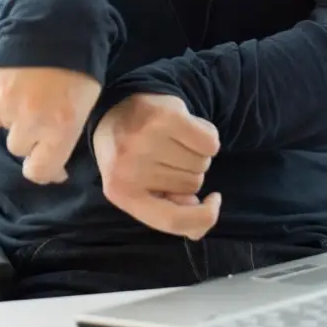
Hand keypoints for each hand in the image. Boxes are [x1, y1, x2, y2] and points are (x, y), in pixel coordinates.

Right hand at [0, 66, 100, 183]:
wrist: (54, 23)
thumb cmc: (79, 65)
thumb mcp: (86, 104)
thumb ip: (67, 136)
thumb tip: (57, 166)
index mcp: (60, 128)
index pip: (39, 171)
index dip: (45, 170)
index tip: (52, 165)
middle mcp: (29, 121)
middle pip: (20, 149)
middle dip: (31, 139)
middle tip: (43, 118)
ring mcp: (5, 104)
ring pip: (5, 128)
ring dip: (15, 120)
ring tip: (30, 96)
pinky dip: (1, 106)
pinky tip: (16, 87)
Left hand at [92, 93, 221, 239]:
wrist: (115, 106)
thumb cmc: (131, 153)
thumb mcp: (138, 188)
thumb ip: (166, 208)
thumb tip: (198, 208)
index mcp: (121, 193)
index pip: (172, 221)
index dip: (202, 218)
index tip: (211, 202)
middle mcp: (131, 168)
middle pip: (193, 186)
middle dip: (189, 174)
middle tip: (167, 155)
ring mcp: (148, 141)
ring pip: (201, 164)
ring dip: (197, 155)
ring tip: (173, 141)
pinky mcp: (166, 118)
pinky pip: (209, 142)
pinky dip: (207, 138)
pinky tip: (187, 130)